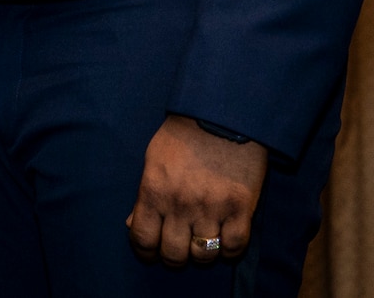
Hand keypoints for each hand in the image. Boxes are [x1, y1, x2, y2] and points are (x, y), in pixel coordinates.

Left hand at [126, 114, 267, 264]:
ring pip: (203, 255)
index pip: (142, 239)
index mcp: (154, 191)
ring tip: (201, 243)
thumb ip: (144, 196)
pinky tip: (224, 241)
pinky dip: (229, 251)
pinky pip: (234, 247)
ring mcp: (212, 209)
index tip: (151, 253)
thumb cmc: (182, 136)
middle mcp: (180, 205)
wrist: (221, 116)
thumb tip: (133, 224)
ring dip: (201, 255)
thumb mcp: (153, 161)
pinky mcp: (240, 209)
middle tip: (177, 249)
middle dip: (173, 257)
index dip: (145, 252)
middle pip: (173, 254)